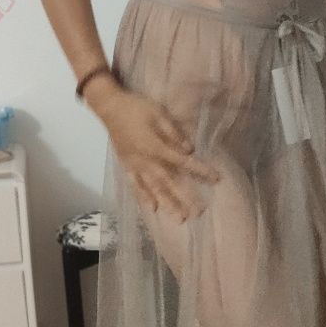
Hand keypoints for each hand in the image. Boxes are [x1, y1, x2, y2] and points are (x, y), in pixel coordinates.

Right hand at [94, 87, 221, 220]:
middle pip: (169, 182)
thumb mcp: (158, 113)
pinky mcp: (126, 166)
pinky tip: (152, 208)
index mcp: (156, 146)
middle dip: (185, 197)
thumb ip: (173, 133)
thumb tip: (189, 149)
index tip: (216, 179)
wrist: (109, 108)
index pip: (183, 162)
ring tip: (179, 219)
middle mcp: (146, 161)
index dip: (200, 171)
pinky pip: (135, 185)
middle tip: (198, 212)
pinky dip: (143, 197)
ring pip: (153, 188)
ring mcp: (135, 166)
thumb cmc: (136, 108)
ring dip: (167, 204)